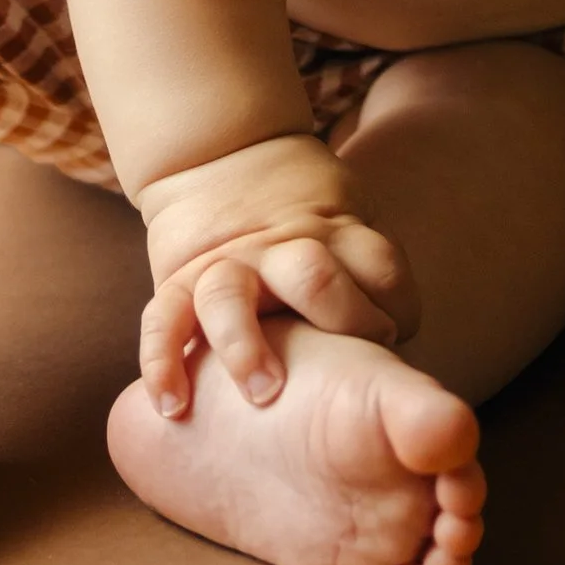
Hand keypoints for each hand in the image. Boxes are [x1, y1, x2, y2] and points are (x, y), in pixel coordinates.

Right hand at [135, 133, 418, 416]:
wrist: (221, 157)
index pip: (382, 270)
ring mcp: (226, 264)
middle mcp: (280, 249)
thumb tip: (401, 360)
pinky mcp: (179, 280)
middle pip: (313, 275)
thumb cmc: (305, 217)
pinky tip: (172, 407)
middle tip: (348, 364)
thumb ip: (370, 274)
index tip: (396, 336)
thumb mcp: (350, 218)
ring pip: (231, 298)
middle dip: (338, 321)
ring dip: (246, 346)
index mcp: (336, 231)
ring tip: (262, 393)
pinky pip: (165, 320)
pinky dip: (163, 363)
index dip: (397, 309)